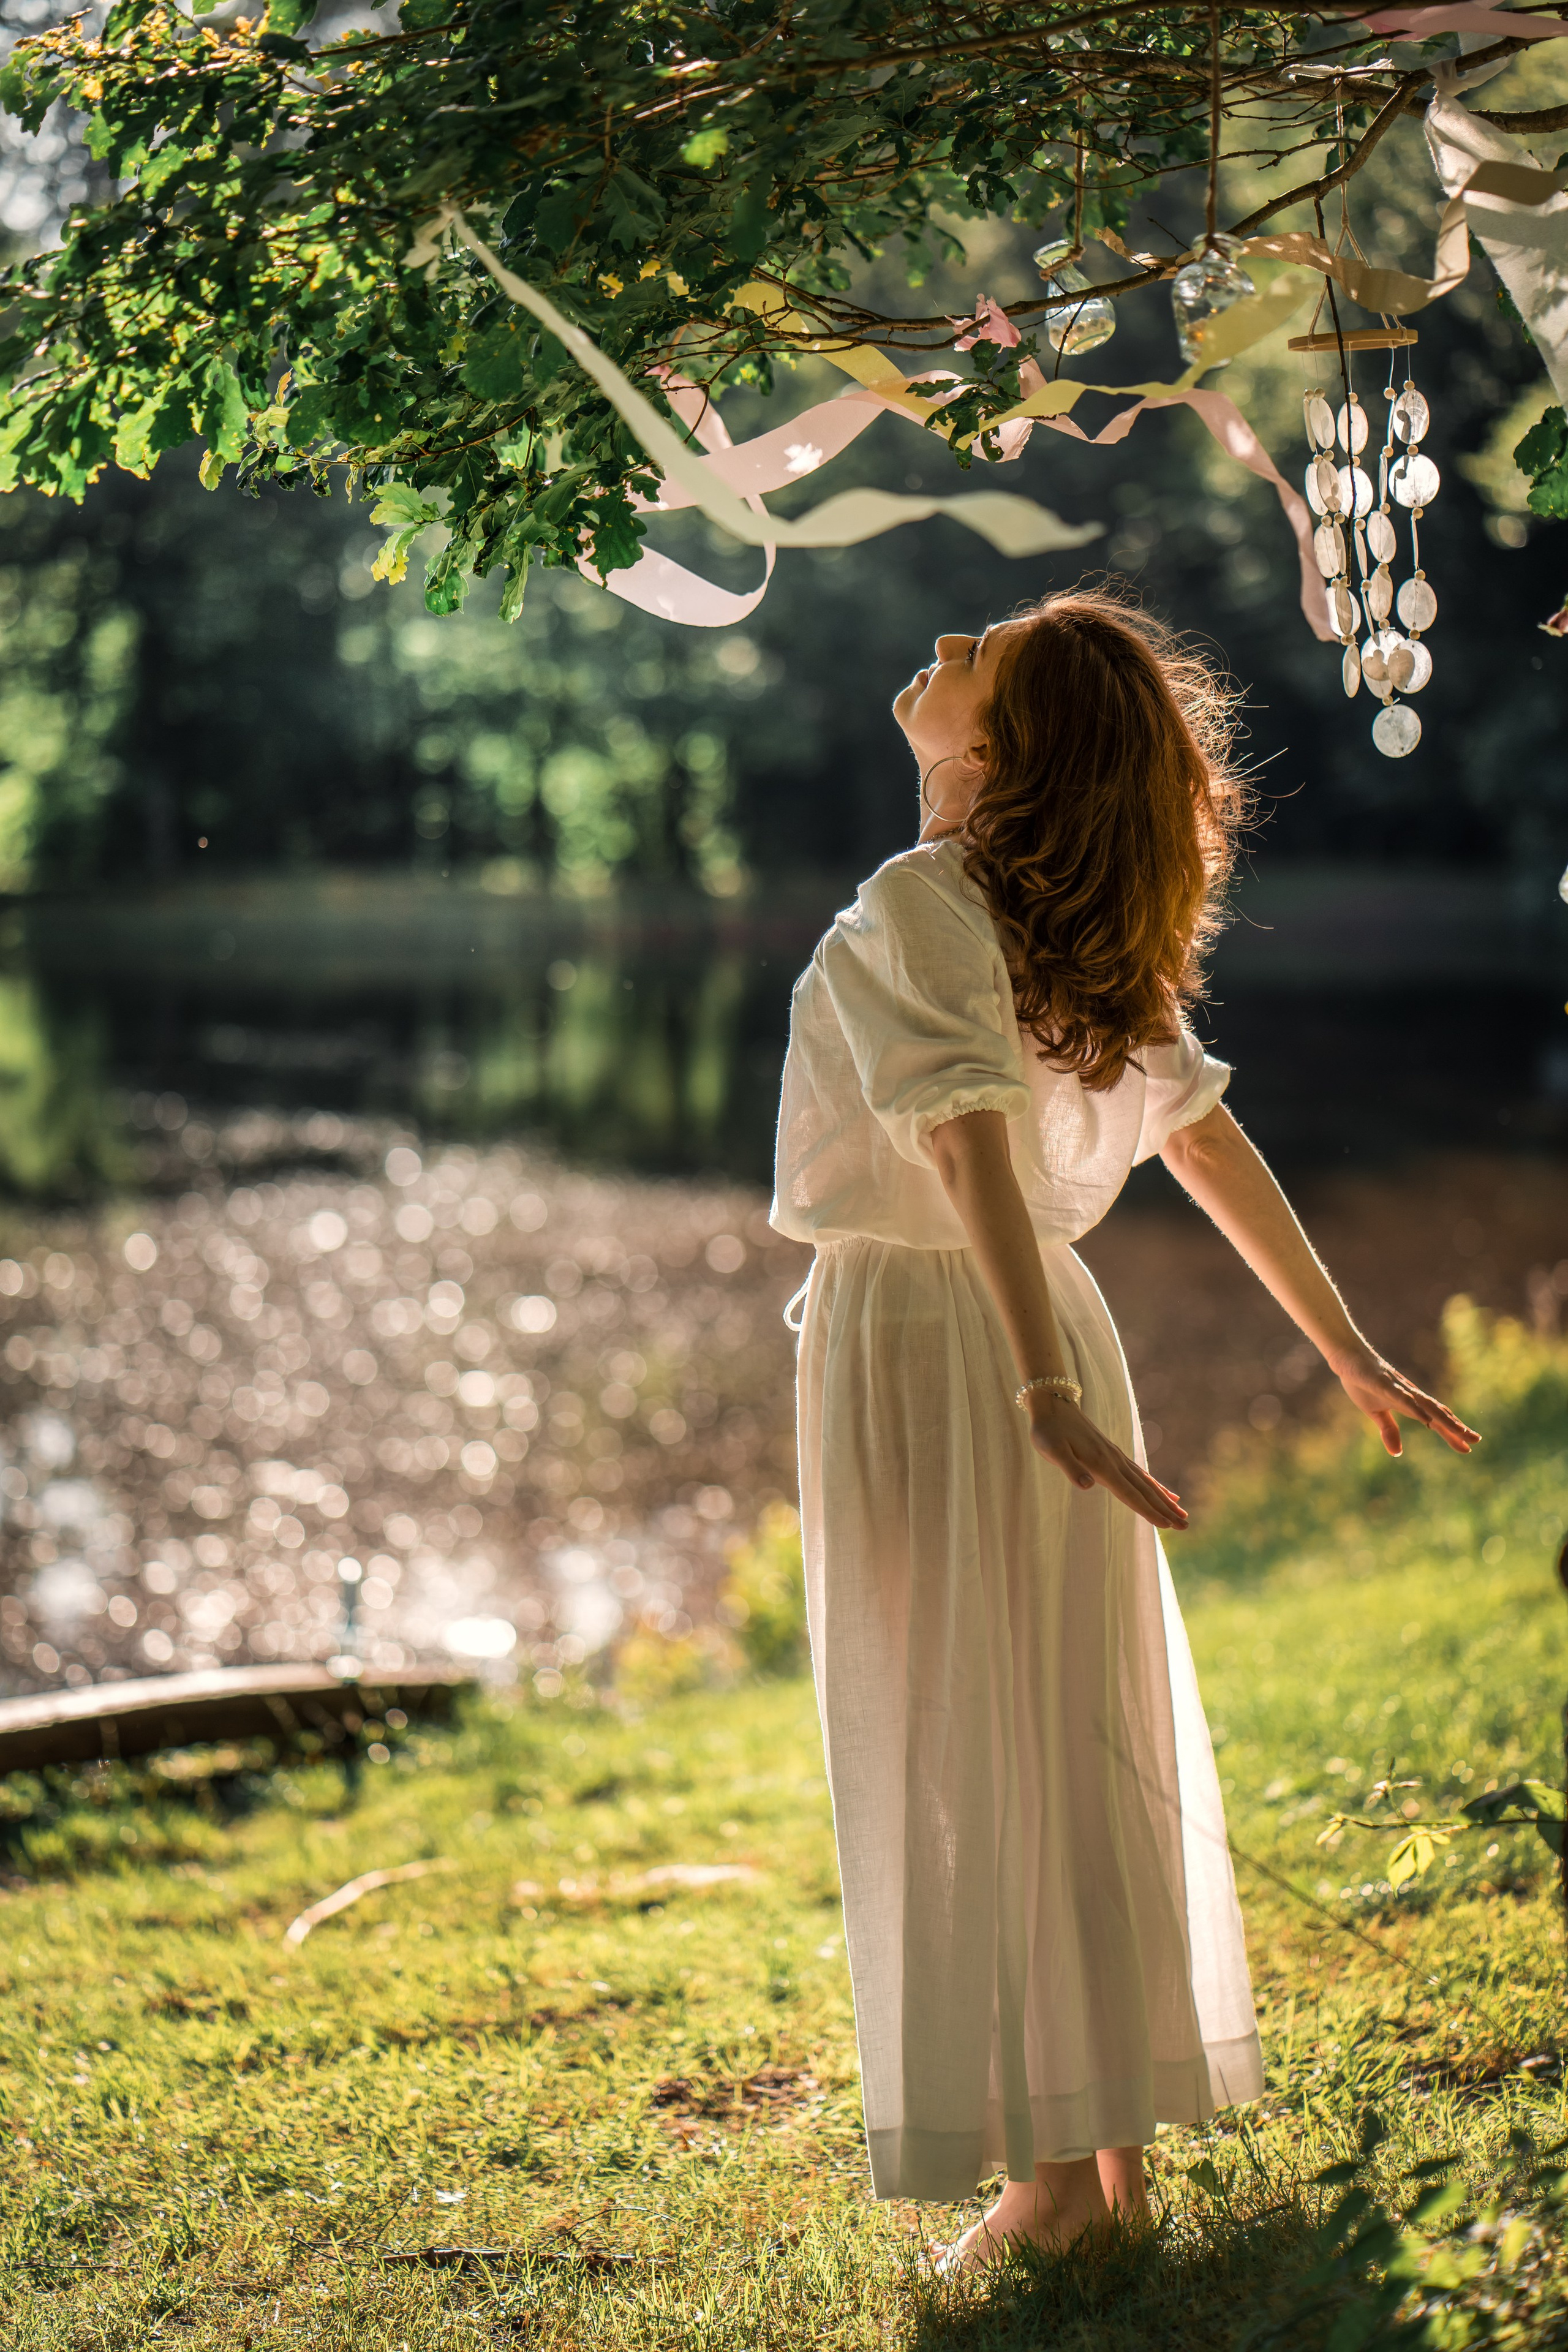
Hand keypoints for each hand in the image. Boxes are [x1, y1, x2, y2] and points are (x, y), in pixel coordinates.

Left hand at [1027, 1395, 1188, 1530]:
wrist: (1052, 1403)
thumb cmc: (1048, 1430)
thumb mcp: (1052, 1450)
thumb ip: (1070, 1468)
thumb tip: (1088, 1486)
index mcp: (1102, 1465)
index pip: (1130, 1494)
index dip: (1149, 1511)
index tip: (1167, 1526)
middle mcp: (1114, 1461)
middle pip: (1145, 1491)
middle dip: (1165, 1510)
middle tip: (1186, 1526)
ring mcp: (1115, 1456)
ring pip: (1146, 1483)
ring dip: (1164, 1499)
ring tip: (1182, 1513)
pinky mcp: (1112, 1453)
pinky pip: (1139, 1473)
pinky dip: (1154, 1485)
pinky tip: (1164, 1492)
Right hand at [1326, 1340, 1479, 1457]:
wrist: (1347, 1356)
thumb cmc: (1362, 1381)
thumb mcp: (1374, 1412)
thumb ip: (1388, 1430)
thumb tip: (1397, 1453)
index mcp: (1409, 1402)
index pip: (1435, 1420)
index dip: (1451, 1433)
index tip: (1468, 1448)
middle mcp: (1410, 1394)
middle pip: (1437, 1413)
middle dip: (1456, 1427)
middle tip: (1477, 1440)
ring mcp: (1398, 1388)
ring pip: (1426, 1406)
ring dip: (1444, 1419)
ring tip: (1460, 1431)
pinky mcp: (1383, 1384)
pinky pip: (1402, 1398)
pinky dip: (1416, 1409)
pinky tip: (1426, 1420)